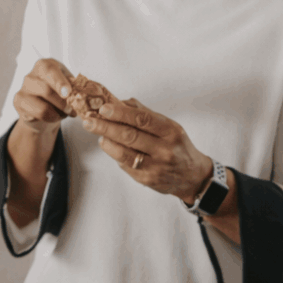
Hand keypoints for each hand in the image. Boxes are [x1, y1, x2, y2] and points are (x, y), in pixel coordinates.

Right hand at [11, 58, 74, 135]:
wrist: (44, 107)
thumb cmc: (59, 92)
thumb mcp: (69, 84)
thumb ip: (76, 86)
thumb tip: (90, 89)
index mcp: (44, 65)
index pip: (50, 71)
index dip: (59, 82)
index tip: (67, 93)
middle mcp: (31, 75)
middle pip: (46, 91)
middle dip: (63, 104)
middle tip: (74, 110)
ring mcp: (23, 89)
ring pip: (42, 107)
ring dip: (59, 113)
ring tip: (65, 114)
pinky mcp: (18, 103)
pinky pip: (38, 115)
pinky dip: (51, 118)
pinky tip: (54, 116)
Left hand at [81, 98, 213, 200]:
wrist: (192, 176)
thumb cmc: (178, 146)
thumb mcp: (170, 126)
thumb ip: (146, 114)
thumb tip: (121, 102)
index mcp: (170, 132)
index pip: (142, 120)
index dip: (121, 113)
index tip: (104, 108)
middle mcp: (164, 150)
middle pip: (130, 136)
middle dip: (106, 127)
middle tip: (89, 121)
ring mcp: (155, 167)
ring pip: (124, 154)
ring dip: (107, 142)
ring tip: (98, 134)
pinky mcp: (146, 180)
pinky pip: (125, 166)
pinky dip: (115, 154)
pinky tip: (110, 147)